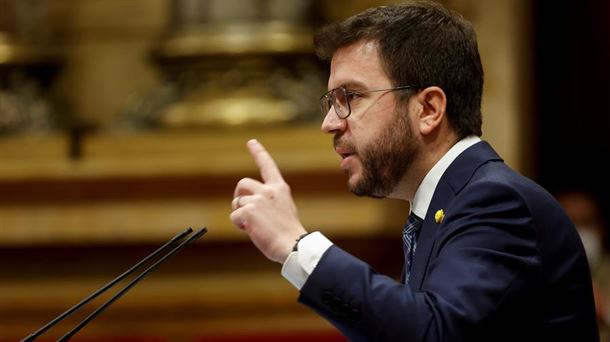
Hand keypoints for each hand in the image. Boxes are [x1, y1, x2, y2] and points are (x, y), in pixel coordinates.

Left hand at [230, 139, 306, 262]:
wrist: (293, 246)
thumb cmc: (288, 233)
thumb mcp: (283, 210)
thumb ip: (268, 202)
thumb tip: (247, 205)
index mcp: (280, 189)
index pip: (268, 166)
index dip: (259, 153)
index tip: (251, 142)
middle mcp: (269, 190)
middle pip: (242, 184)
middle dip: (238, 196)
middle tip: (242, 210)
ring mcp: (258, 200)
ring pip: (237, 202)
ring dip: (240, 214)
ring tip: (254, 226)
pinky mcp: (249, 211)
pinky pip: (234, 216)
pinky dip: (239, 225)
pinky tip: (252, 230)